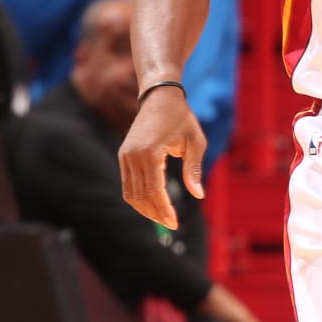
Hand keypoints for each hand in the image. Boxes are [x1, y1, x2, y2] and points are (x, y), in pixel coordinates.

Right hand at [117, 88, 205, 228]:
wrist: (159, 97)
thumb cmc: (181, 118)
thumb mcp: (195, 141)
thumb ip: (194, 169)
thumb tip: (198, 195)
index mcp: (150, 152)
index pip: (154, 191)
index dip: (164, 210)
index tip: (175, 223)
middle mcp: (133, 156)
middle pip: (141, 196)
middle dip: (155, 214)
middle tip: (171, 224)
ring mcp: (125, 156)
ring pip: (130, 193)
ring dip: (145, 209)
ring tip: (162, 217)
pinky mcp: (123, 155)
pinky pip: (127, 184)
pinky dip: (137, 198)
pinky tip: (151, 204)